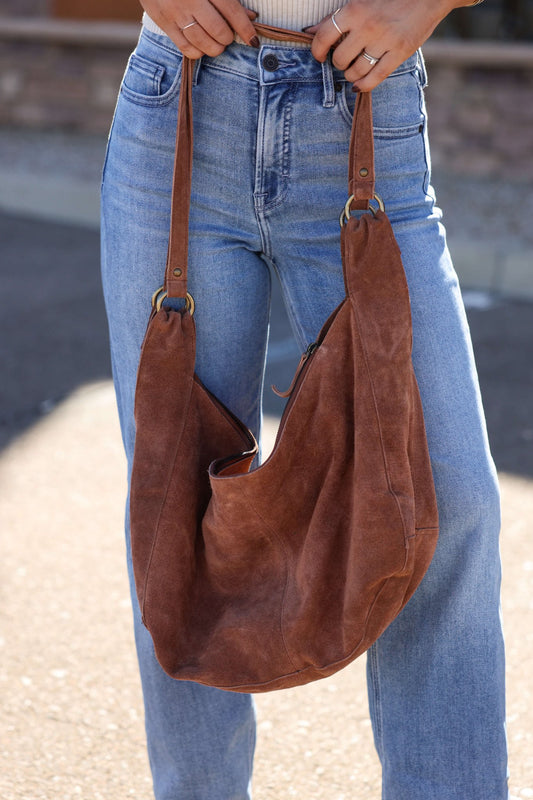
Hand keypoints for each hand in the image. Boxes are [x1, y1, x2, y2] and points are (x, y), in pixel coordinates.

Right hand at [140, 0, 258, 58]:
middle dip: (228, 38)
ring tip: (217, 43)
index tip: (253, 40)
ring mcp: (176, 13)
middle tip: (227, 35)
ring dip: (215, 48)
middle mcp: (191, 0)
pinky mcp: (164, 23)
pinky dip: (199, 52)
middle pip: (219, 31)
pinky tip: (201, 45)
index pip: (231, 11)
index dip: (245, 29)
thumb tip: (251, 17)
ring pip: (203, 43)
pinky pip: (186, 48)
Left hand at [305, 0, 468, 89]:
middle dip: (338, 62)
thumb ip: (336, 17)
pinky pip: (375, 78)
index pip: (324, 37)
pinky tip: (359, 85)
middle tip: (344, 59)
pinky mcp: (400, 53)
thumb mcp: (361, 0)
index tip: (319, 56)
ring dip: (351, 74)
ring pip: (356, 71)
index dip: (317, 50)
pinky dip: (363, 86)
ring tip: (354, 69)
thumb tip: (310, 32)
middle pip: (340, 59)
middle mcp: (368, 26)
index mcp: (355, 9)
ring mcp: (385, 41)